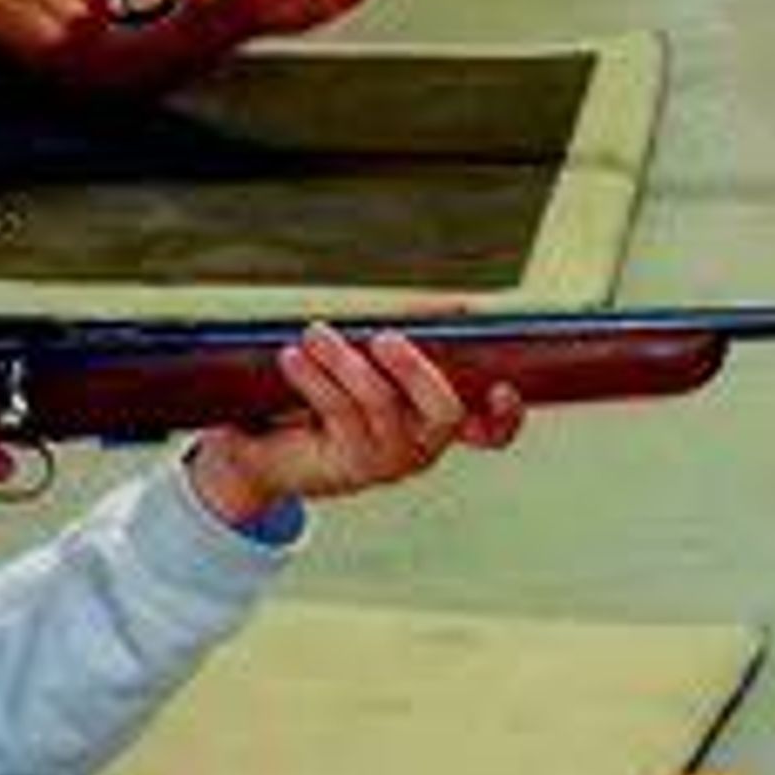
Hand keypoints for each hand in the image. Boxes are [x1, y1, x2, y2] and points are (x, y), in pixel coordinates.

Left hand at [181, 321, 522, 528]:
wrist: (269, 449)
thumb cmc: (333, 395)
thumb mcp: (377, 362)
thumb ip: (416, 334)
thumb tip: (458, 308)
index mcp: (440, 421)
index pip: (492, 430)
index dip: (506, 415)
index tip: (501, 388)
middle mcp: (423, 446)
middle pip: (443, 410)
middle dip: (414, 368)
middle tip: (383, 338)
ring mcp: (388, 461)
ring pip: (380, 404)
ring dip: (345, 362)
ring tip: (315, 334)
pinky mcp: (348, 466)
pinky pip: (338, 413)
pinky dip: (316, 378)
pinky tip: (292, 358)